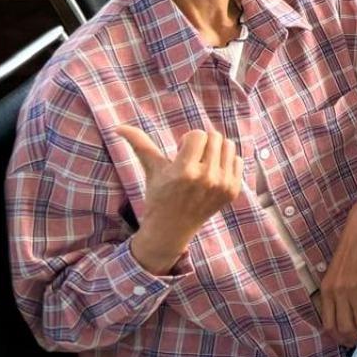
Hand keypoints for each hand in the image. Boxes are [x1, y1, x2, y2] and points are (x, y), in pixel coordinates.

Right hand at [114, 125, 242, 274]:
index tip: (180, 153)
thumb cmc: (159, 195)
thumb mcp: (151, 170)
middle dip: (202, 143)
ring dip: (215, 150)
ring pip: (228, 146)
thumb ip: (140, 145)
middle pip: (215, 137)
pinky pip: (237, 160)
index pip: (199, 134)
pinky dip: (225, 163)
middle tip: (191, 159)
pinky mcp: (233, 191)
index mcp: (185, 171)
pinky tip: (212, 174)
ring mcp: (222, 186)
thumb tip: (119, 127)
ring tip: (202, 164)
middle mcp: (206, 178)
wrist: (172, 229)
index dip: (188, 140)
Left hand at [317, 200, 356, 346]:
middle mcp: (338, 291)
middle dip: (354, 338)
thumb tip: (347, 319)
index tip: (348, 341)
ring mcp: (355, 287)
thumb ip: (337, 296)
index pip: (330, 325)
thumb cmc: (349, 251)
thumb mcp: (335, 275)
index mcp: (327, 290)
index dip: (340, 338)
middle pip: (345, 327)